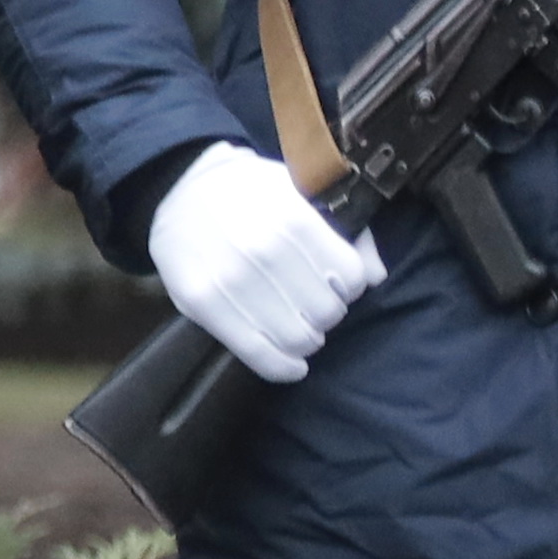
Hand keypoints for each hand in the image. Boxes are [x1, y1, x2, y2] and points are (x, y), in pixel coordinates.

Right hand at [150, 146, 379, 386]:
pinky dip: (282, 368)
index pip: (350, 278)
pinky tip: (292, 365)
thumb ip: (346, 232)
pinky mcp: (202, 303)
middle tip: (314, 306)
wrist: (182, 191)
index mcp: (295, 219)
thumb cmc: (251, 193)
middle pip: (326, 312)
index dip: (350, 286)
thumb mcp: (303, 193)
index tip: (335, 284)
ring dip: (307, 339)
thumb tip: (375, 277)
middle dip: (327, 313)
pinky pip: (257, 353)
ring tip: (299, 329)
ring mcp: (230, 280)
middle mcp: (264, 250)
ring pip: (297, 338)